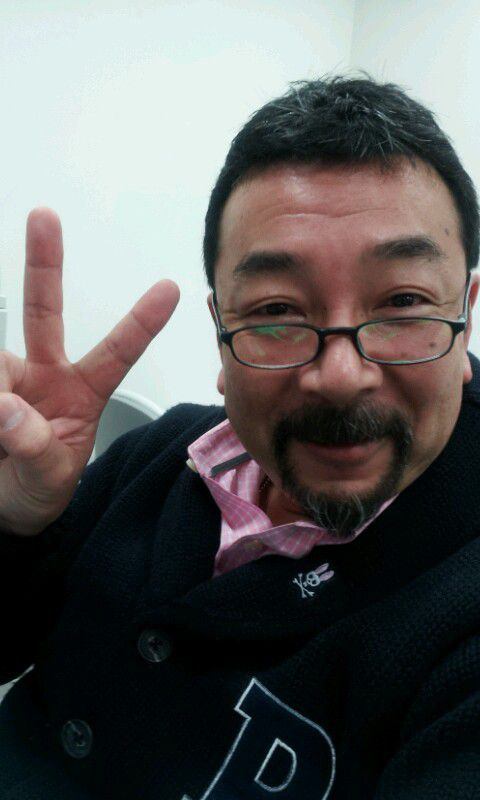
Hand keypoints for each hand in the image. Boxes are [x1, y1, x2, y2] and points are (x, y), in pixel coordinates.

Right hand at [0, 208, 179, 534]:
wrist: (2, 508)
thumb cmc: (37, 490)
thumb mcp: (48, 480)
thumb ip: (35, 449)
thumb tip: (7, 407)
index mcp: (82, 393)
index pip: (117, 353)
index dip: (141, 322)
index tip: (171, 288)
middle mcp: (44, 374)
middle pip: (44, 312)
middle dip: (45, 263)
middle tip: (45, 216)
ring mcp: (8, 378)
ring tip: (1, 427)